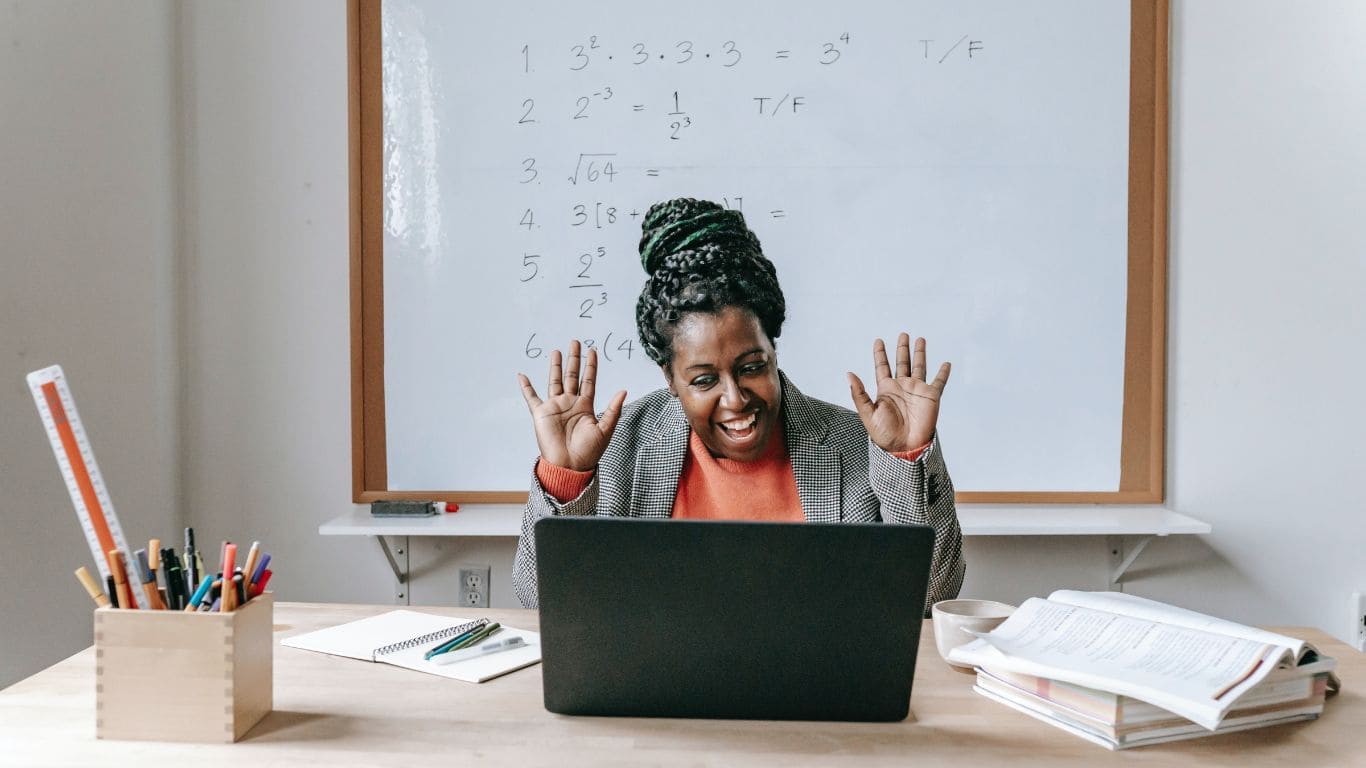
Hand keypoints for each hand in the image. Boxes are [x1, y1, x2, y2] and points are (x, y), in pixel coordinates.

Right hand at [517, 341, 626, 471]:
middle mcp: (570, 404)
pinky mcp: (541, 414)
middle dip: (574, 359)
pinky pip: (531, 398)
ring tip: (556, 351)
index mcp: (585, 406)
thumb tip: (623, 391)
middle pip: (572, 376)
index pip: (589, 381)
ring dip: (555, 366)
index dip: (591, 366)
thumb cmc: (588, 452)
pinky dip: (526, 387)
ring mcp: (555, 407)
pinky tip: (522, 376)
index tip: (592, 350)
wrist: (569, 466)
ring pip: (555, 381)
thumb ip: (613, 410)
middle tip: (576, 342)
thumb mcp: (605, 430)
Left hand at [847, 334, 950, 453]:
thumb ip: (859, 393)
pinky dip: (943, 372)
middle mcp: (902, 387)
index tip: (878, 341)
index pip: (882, 366)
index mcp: (886, 390)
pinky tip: (946, 363)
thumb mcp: (867, 413)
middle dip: (902, 348)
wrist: (905, 447)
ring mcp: (917, 390)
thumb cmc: (884, 435)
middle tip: (903, 334)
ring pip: (919, 366)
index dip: (880, 354)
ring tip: (920, 339)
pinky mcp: (931, 396)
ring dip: (920, 353)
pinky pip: (939, 382)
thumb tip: (849, 374)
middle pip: (902, 362)